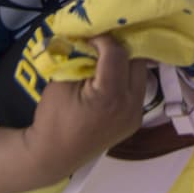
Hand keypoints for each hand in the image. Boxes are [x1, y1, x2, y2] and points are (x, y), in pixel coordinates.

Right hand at [22, 34, 147, 181]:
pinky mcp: (135, 120)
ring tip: (106, 58)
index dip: (104, 40)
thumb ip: (79, 57)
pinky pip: (137, 89)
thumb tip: (90, 37)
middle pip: (136, 61)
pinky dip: (126, 77)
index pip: (117, 53)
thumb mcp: (61, 81)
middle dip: (119, 48)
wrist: (54, 155)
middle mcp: (130, 106)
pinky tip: (111, 76)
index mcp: (110, 97)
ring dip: (126, 62)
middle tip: (101, 44)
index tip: (90, 37)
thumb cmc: (53, 118)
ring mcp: (136, 115)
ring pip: (141, 74)